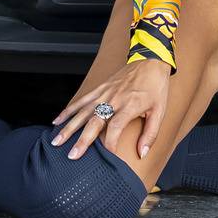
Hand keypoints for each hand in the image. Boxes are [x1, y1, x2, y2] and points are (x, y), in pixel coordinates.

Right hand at [51, 58, 170, 160]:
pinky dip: (69, 109)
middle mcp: (114, 99)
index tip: (107, 158)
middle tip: (72, 155)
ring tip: (57, 141)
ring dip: (69, 126)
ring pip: (83, 111)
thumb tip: (142, 154)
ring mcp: (105, 92)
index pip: (115, 127)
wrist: (151, 59)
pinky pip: (82, 99)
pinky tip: (58, 120)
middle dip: (82, 140)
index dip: (110, 144)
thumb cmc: (156, 86)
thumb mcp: (160, 111)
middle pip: (95, 121)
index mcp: (130, 105)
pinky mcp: (101, 87)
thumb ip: (151, 134)